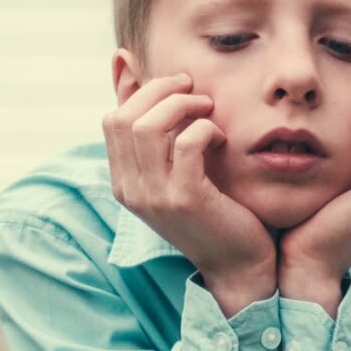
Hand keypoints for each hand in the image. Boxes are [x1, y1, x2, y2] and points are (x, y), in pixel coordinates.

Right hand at [101, 69, 274, 309]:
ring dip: (181, 105)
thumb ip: (161, 141)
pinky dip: (205, 129)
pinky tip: (221, 138)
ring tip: (207, 106)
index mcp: (124, 183)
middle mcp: (131, 190)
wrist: (238, 267)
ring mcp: (155, 196)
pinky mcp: (185, 199)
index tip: (175, 86)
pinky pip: (187, 143)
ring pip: (148, 126)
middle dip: (159, 91)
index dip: (141, 92)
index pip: (112, 121)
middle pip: (123, 118)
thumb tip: (140, 83)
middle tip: (191, 87)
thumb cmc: (214, 215)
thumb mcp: (176, 176)